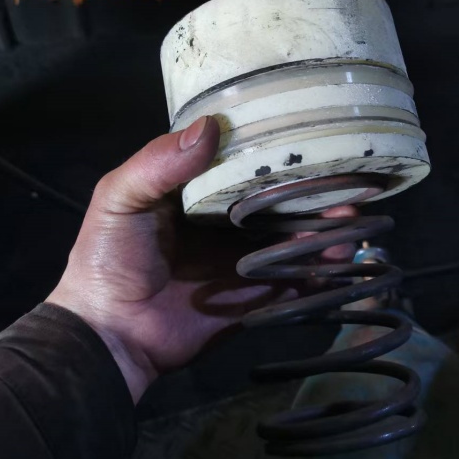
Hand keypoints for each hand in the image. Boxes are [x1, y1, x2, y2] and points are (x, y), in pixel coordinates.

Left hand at [46, 117, 353, 402]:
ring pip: (295, 242)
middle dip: (315, 195)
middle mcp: (229, 224)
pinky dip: (319, 274)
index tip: (313, 143)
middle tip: (347, 187)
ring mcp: (245, 263)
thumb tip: (210, 125)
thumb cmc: (107, 259)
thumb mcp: (120, 199)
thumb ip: (158, 162)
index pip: (248, 168)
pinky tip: (338, 262)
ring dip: (325, 233)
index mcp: (201, 196)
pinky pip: (294, 284)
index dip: (279, 157)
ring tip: (350, 225)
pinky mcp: (255, 298)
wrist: (110, 333)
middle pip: (281, 205)